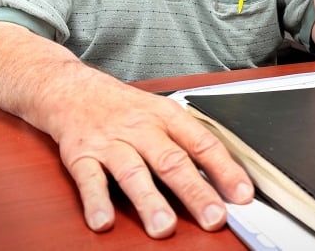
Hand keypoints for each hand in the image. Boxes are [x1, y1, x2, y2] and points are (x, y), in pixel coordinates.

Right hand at [54, 82, 253, 237]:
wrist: (73, 88)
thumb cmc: (124, 106)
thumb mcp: (160, 112)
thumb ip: (186, 142)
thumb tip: (223, 178)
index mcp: (167, 116)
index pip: (202, 143)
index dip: (224, 169)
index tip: (242, 194)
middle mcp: (141, 128)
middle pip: (171, 160)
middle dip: (194, 191)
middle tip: (213, 217)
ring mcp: (111, 142)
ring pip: (133, 172)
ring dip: (149, 200)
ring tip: (164, 226)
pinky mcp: (81, 155)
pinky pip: (89, 180)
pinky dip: (96, 201)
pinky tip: (104, 221)